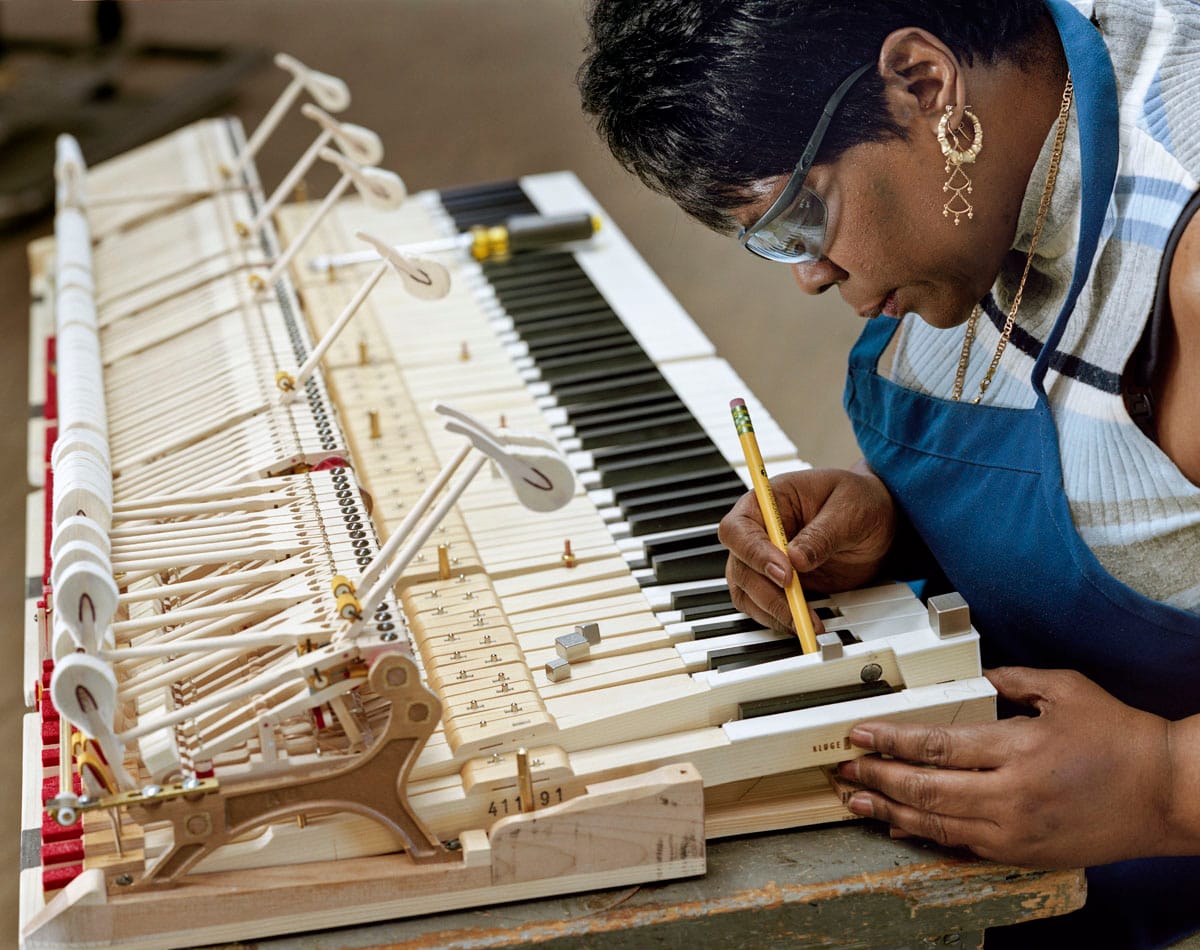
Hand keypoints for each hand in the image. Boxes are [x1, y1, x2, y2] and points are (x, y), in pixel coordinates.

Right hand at [717, 463, 895, 631]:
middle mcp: (760, 531)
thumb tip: (796, 559)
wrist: (878, 521)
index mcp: (769, 501)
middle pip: (740, 565)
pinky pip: (762, 606)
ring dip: (773, 610)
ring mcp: (766, 559)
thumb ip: (821, 534)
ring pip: (746, 591)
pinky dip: (779, 618)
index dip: (754, 554)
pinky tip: (804, 622)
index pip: (739, 528)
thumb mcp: (850, 509)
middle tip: (799, 607)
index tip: (784, 574)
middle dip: (767, 591)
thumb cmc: (860, 500)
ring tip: (806, 621)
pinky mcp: (778, 584)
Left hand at [837, 667, 1175, 867]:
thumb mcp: (1065, 689)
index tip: (859, 733)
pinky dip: (925, 835)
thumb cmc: (1120, 736)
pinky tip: (899, 825)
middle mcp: (1012, 795)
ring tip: (856, 798)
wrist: (1168, 793)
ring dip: (889, 810)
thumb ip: (1011, 680)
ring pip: (937, 824)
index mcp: (1018, 749)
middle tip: (844, 767)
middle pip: (926, 789)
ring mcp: (1016, 831)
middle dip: (877, 776)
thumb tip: (974, 678)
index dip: (890, 740)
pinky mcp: (1024, 854)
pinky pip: (962, 846)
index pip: (936, 745)